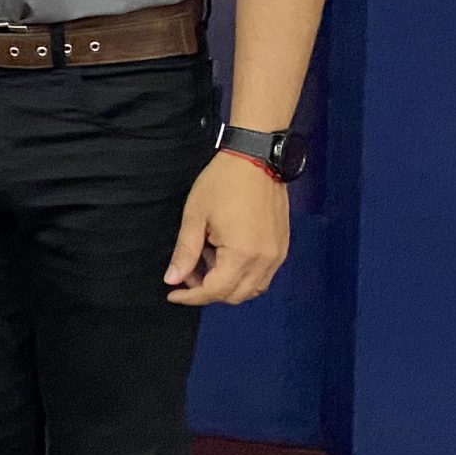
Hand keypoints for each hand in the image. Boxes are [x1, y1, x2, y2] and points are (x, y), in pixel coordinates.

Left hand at [163, 153, 288, 304]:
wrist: (256, 158)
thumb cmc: (223, 182)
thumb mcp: (195, 216)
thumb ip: (185, 251)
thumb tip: (172, 279)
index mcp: (242, 254)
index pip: (215, 291)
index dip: (191, 296)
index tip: (172, 292)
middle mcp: (265, 261)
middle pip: (235, 296)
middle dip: (207, 290)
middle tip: (188, 271)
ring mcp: (278, 255)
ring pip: (251, 289)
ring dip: (226, 284)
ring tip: (207, 257)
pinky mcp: (283, 248)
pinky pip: (263, 276)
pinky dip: (242, 275)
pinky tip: (225, 253)